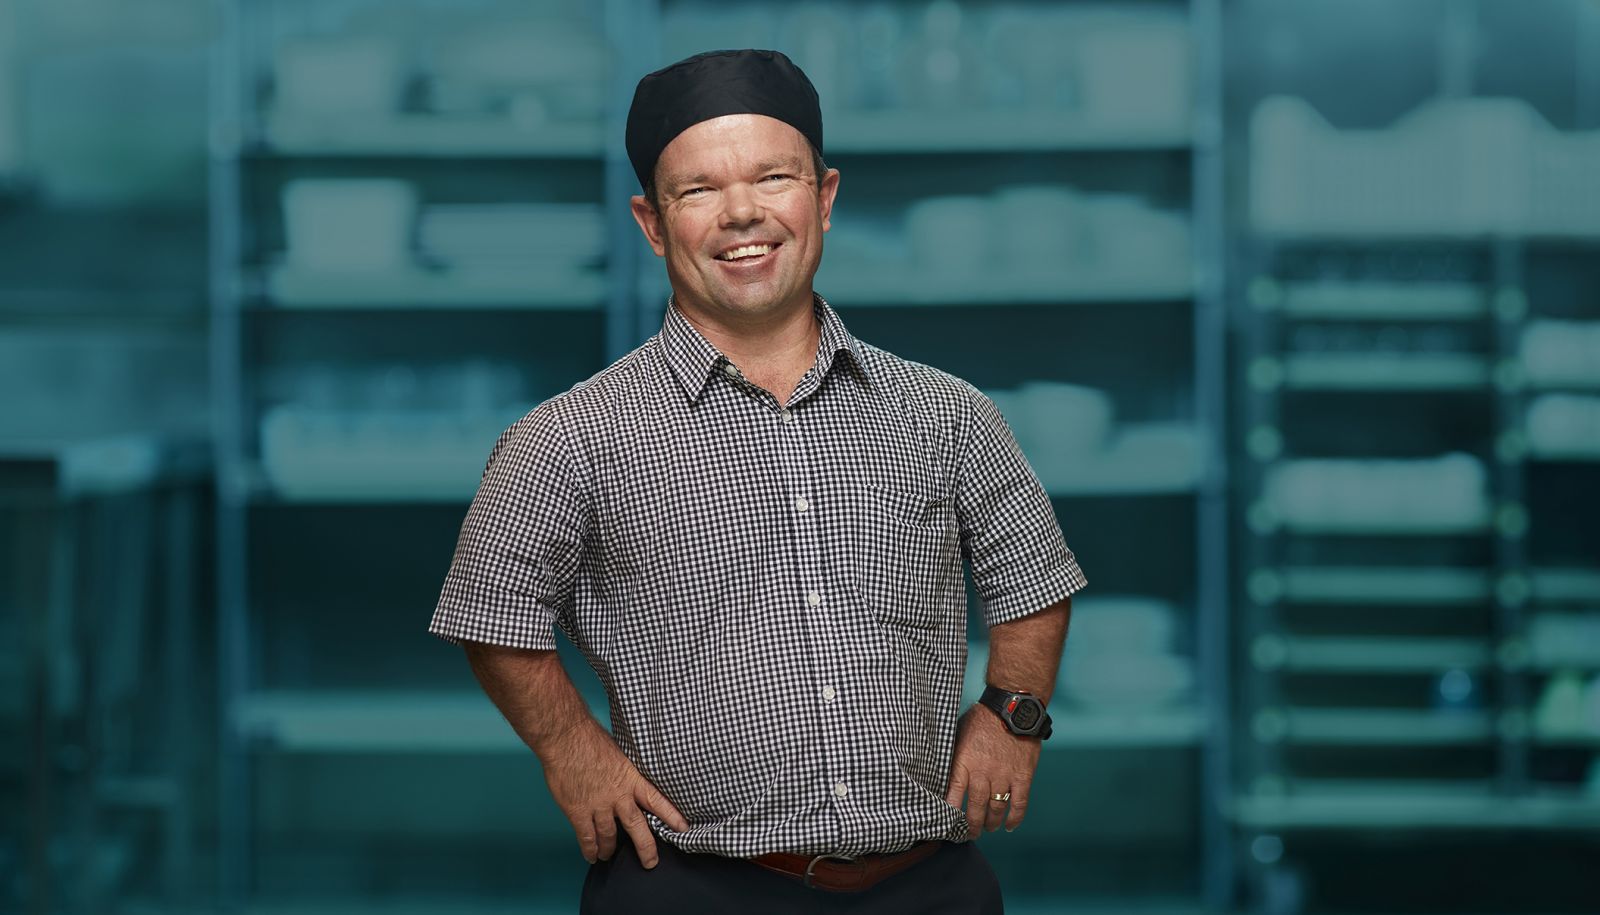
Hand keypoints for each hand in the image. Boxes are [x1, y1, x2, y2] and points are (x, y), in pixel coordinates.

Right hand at [541, 723, 689, 868]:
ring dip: (609, 848)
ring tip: (609, 855)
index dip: (671, 815)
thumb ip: (624, 770)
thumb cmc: (589, 739)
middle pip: (637, 826)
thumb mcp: (618, 752)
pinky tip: (591, 856)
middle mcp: (618, 795)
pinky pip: (586, 837)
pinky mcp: (579, 811)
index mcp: (630, 779)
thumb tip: (627, 776)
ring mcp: (598, 805)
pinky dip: (589, 849)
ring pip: (609, 835)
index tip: (683, 828)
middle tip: (651, 861)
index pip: (656, 801)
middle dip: (646, 847)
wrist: (566, 738)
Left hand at [944, 703, 1040, 836]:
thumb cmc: (982, 718)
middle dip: (970, 826)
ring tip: (988, 828)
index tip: (946, 823)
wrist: (1012, 708)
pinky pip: (1019, 804)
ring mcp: (1004, 776)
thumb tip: (939, 772)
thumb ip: (953, 757)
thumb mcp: (958, 734)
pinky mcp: (1023, 776)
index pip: (952, 795)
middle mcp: (983, 773)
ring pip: (996, 809)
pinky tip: (1009, 826)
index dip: (949, 813)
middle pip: (975, 808)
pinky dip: (1014, 818)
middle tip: (968, 834)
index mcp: (963, 762)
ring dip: (991, 823)